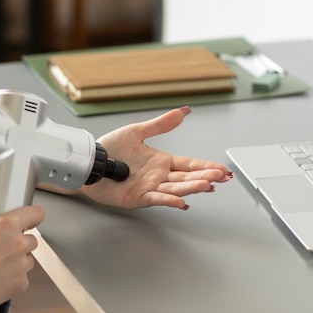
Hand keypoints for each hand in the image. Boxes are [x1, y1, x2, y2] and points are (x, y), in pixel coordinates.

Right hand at [0, 205, 44, 309]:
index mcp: (7, 225)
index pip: (36, 213)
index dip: (35, 215)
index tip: (32, 219)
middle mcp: (19, 244)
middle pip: (32, 239)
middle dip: (22, 242)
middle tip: (5, 247)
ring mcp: (22, 265)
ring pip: (28, 260)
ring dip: (19, 260)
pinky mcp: (21, 283)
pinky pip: (23, 278)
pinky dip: (14, 278)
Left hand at [78, 106, 232, 209]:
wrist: (90, 162)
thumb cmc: (110, 149)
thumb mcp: (137, 132)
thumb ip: (160, 124)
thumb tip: (182, 111)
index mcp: (162, 161)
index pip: (190, 164)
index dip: (206, 166)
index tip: (222, 169)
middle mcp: (159, 176)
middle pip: (187, 177)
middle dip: (205, 177)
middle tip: (222, 177)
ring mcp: (151, 188)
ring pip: (176, 188)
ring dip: (192, 187)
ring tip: (207, 185)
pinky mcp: (138, 198)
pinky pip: (157, 199)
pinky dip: (169, 200)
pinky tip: (182, 201)